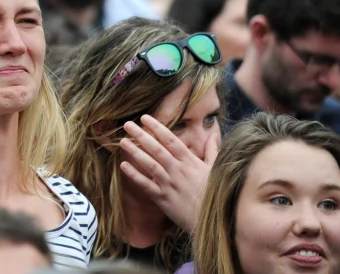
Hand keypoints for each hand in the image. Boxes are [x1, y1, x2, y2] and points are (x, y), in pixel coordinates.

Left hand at [119, 114, 219, 231]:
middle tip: (127, 124)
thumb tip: (214, 134)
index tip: (144, 118)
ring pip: (149, 165)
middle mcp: (178, 171)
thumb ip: (212, 150)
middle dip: (141, 135)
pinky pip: (146, 185)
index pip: (171, 140)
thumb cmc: (215, 193)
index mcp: (190, 162)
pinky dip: (134, 175)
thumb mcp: (216, 169)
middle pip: (157, 149)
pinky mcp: (163, 199)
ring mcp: (170, 184)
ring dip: (135, 152)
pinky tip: (123, 166)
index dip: (157, 128)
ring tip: (122, 141)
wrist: (214, 221)